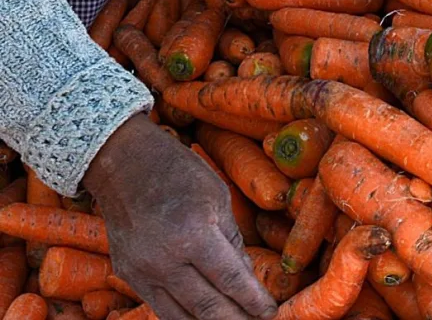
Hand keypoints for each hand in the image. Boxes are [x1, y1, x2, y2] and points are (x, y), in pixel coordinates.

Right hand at [84, 115, 276, 319]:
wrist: (123, 164)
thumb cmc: (178, 173)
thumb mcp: (217, 197)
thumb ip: (232, 241)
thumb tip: (246, 277)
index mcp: (194, 235)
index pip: (231, 281)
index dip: (254, 302)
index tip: (271, 314)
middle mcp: (165, 260)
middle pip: (208, 308)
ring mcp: (142, 272)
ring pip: (182, 317)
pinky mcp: (128, 276)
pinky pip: (161, 308)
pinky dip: (185, 319)